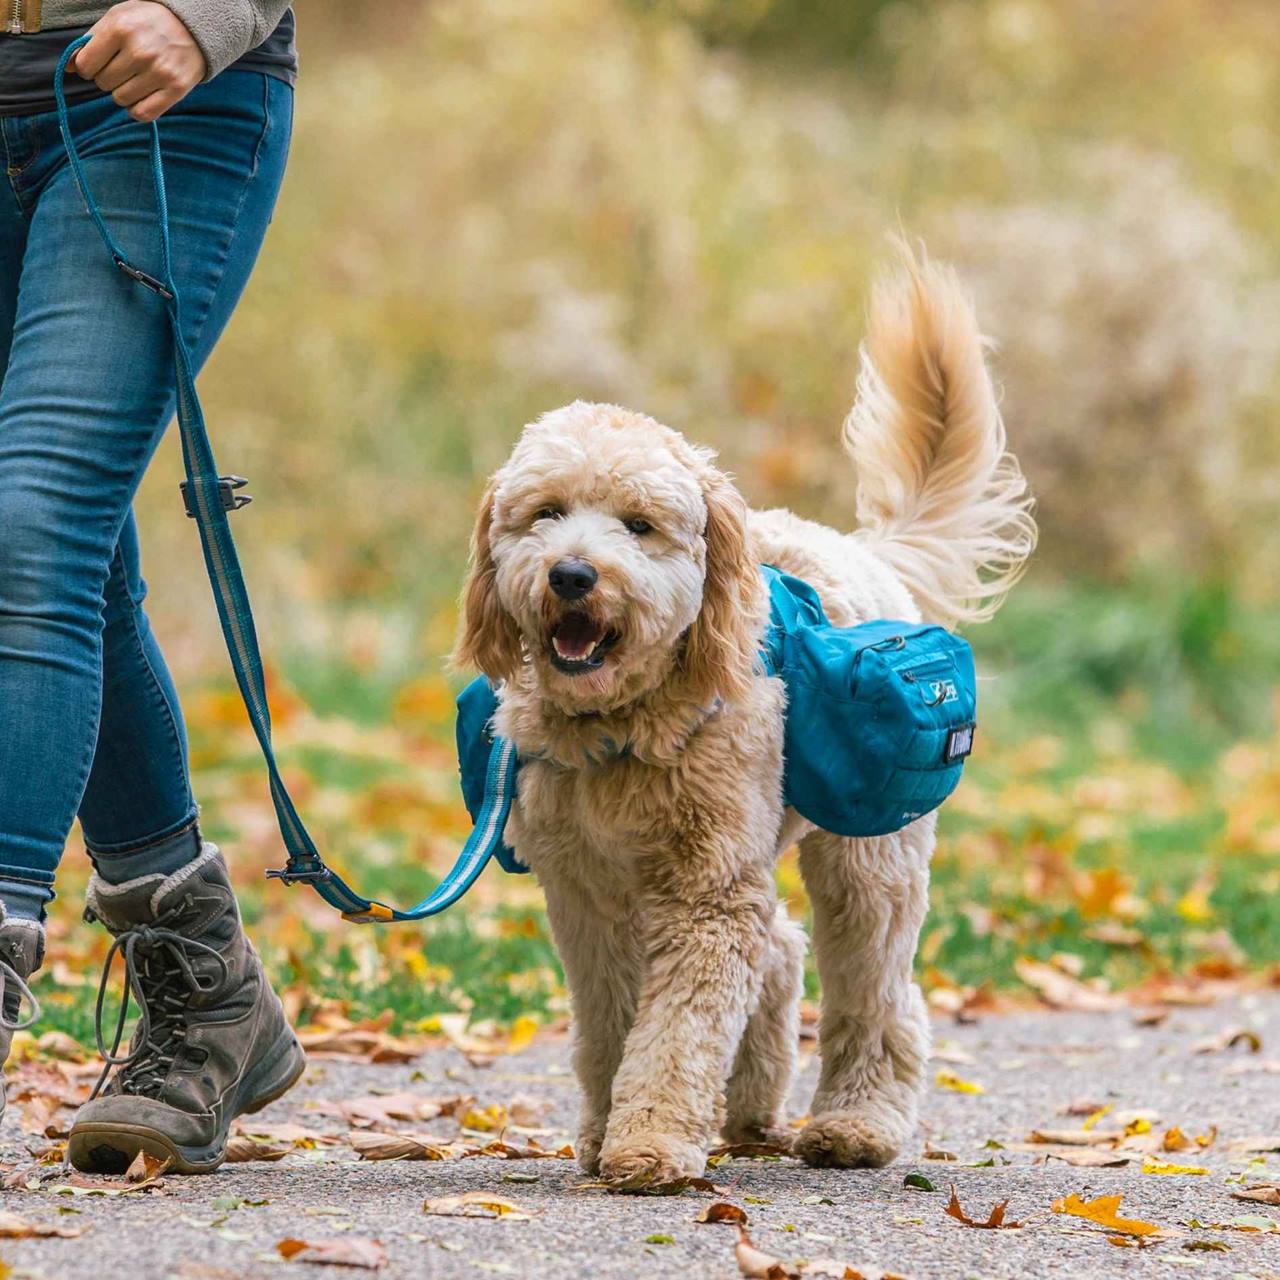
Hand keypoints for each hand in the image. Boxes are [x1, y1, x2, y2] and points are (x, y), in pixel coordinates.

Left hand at [70, 1, 206, 122]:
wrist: (193, 27)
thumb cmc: (149, 22)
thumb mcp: (118, 18)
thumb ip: (91, 41)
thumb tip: (68, 68)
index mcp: (121, 28)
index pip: (86, 64)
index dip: (87, 67)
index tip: (97, 64)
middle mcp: (140, 51)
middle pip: (103, 83)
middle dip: (107, 78)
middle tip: (121, 69)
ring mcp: (159, 72)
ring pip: (121, 100)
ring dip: (123, 94)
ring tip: (134, 80)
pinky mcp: (175, 89)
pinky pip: (143, 113)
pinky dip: (137, 110)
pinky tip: (141, 97)